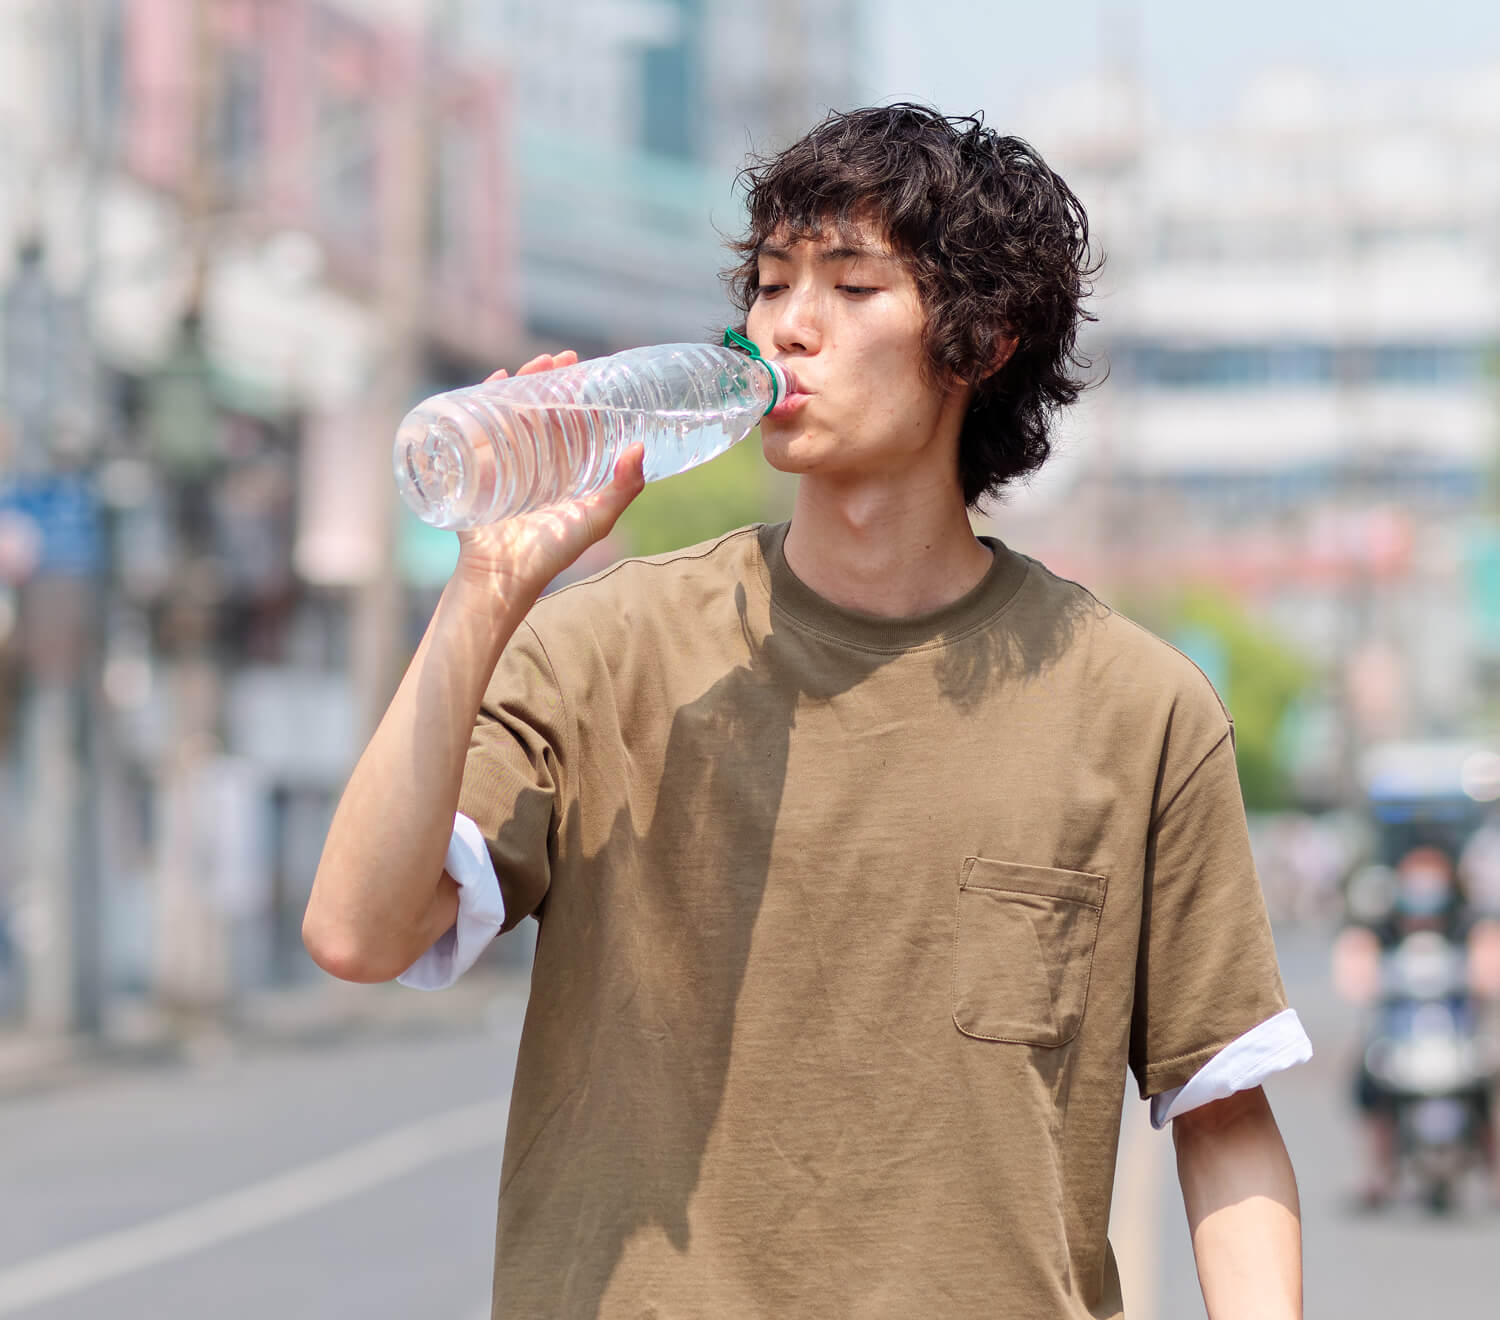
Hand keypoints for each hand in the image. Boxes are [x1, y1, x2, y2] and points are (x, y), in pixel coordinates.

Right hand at [449, 351, 645, 608]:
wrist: (502, 575)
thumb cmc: (551, 553)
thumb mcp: (595, 519)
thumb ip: (622, 490)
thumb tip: (639, 447)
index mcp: (563, 471)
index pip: (572, 423)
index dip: (580, 395)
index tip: (587, 370)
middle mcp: (534, 462)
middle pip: (542, 409)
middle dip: (552, 380)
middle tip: (563, 357)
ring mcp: (503, 462)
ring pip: (513, 411)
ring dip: (523, 383)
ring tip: (536, 364)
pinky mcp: (476, 466)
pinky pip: (477, 425)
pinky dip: (483, 398)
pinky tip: (497, 380)